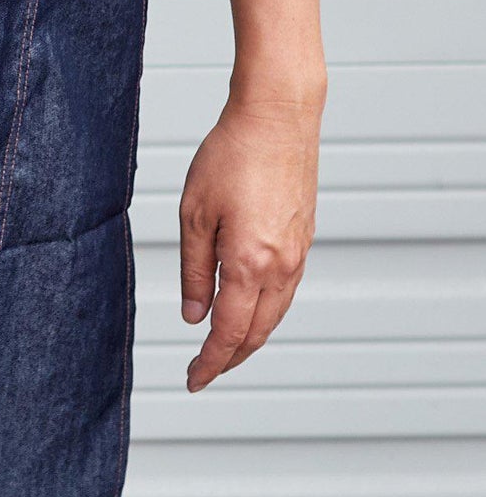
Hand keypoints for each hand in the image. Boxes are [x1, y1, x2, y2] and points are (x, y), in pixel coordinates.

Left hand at [179, 78, 322, 391]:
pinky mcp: (304, 236)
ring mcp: (298, 252)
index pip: (230, 332)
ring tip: (223, 347)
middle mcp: (282, 265)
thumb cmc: (230, 155)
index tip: (192, 379)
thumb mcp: (194, 213)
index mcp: (251, 262)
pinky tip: (248, 306)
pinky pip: (285, 289)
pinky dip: (265, 309)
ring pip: (275, 313)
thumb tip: (194, 316)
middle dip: (231, 358)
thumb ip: (195, 270)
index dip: (210, 362)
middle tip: (204, 371)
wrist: (277, 117)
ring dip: (249, 336)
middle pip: (257, 331)